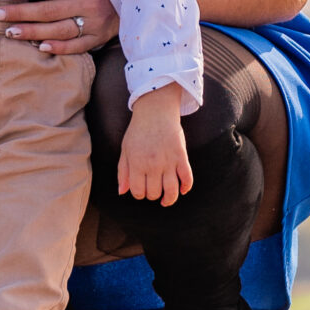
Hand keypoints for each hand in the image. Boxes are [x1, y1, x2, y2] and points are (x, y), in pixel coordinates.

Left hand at [0, 0, 119, 55]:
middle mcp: (90, 3)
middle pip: (48, 11)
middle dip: (20, 13)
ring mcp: (96, 22)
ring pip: (58, 30)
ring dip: (32, 32)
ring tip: (10, 32)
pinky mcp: (101, 36)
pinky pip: (78, 46)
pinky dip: (59, 48)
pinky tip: (40, 47)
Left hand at [118, 84, 193, 205]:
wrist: (156, 111)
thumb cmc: (138, 131)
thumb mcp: (125, 150)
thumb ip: (122, 172)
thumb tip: (122, 192)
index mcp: (136, 163)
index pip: (138, 191)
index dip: (139, 194)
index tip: (141, 189)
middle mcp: (152, 164)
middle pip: (154, 193)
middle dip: (152, 195)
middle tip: (152, 188)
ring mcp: (168, 161)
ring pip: (171, 190)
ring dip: (169, 199)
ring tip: (166, 199)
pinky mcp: (181, 156)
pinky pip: (187, 178)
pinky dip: (186, 187)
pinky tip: (182, 190)